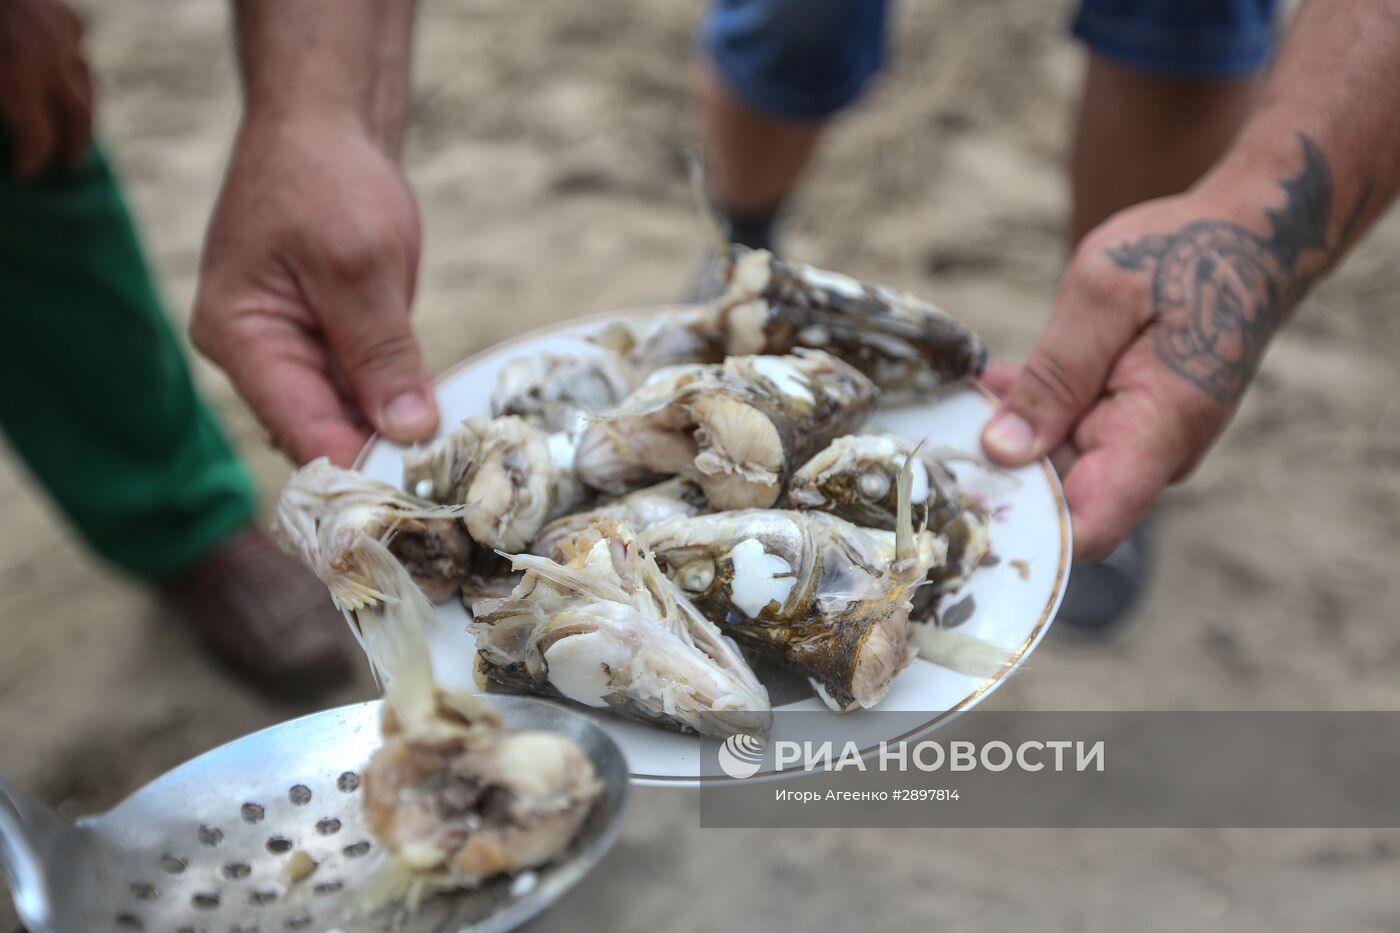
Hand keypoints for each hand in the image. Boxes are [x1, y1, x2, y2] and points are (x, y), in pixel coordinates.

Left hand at [0, 0, 92, 177]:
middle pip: (77, 116)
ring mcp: (62, 34)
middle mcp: (50, 61)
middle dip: (73, 144)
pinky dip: (72, 60)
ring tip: (74, 126)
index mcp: (18, 80)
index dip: (30, 161)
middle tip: (68, 164)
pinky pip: (78, 42)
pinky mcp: (65, 13)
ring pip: (85, 79)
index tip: (23, 175)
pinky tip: (64, 69)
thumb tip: (8, 145)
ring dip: (81, 106)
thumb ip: (2, 102)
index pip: (37, 139)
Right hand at [192, 113, 437, 465]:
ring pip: (345, 418)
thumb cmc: (327, 179)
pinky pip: (359, 390)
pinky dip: (397, 404)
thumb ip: (381, 352)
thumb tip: (407, 432)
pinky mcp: (324, 342)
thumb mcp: (360, 264)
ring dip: (394, 434)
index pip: (302, 430)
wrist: (325, 124)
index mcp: (241, 338)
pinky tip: (444, 422)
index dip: (361, 467)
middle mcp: (255, 356)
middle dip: (381, 458)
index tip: (422, 493)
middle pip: (320, 434)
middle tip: (453, 486)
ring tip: (456, 464)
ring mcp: (289, 351)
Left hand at [979, 188, 1310, 559]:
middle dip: (997, 480)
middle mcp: (1155, 454)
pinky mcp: (1129, 425)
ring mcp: (1142, 442)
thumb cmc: (1187, 252)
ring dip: (1004, 443)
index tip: (961, 509)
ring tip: (953, 405)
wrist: (1250, 238)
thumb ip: (1054, 375)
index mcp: (1159, 428)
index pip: (1090, 526)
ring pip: (1057, 469)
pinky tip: (987, 388)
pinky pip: (1068, 439)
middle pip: (1062, 503)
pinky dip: (1027, 419)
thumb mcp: (1104, 293)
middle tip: (932, 443)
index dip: (1024, 533)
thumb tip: (1004, 451)